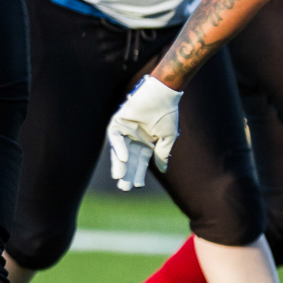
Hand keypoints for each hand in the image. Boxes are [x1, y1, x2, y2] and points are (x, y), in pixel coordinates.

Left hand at [107, 75, 181, 190]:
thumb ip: (162, 154)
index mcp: (146, 143)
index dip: (138, 173)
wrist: (163, 95)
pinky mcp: (118, 122)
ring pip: (119, 151)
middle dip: (127, 173)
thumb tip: (163, 170)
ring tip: (119, 177)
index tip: (137, 186)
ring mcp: (125, 130)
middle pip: (129, 159)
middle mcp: (134, 138)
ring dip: (120, 164)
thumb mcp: (166, 138)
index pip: (140, 162)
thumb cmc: (167, 114)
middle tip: (124, 187)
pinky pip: (115, 137)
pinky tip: (124, 158)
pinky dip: (119, 148)